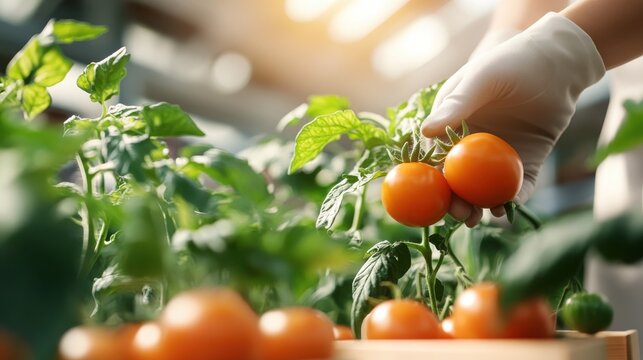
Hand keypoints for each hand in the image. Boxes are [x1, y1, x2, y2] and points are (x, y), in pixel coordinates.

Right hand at [422, 12, 604, 226]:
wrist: (559, 62)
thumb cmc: (512, 62)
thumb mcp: (481, 80)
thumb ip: (455, 106)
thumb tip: (424, 133)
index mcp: (453, 126)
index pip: (436, 158)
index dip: (432, 179)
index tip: (433, 196)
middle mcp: (472, 145)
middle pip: (459, 181)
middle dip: (456, 201)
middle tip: (461, 214)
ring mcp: (499, 156)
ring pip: (485, 188)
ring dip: (481, 206)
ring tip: (482, 217)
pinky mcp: (527, 162)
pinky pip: (518, 186)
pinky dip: (513, 199)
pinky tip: (509, 207)